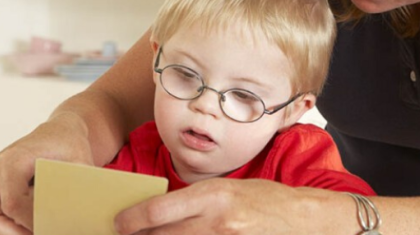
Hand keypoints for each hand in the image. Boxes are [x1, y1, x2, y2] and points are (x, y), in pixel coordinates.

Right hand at [0, 113, 94, 234]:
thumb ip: (79, 187)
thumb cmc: (68, 144)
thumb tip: (81, 214)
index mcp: (13, 159)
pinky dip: (8, 225)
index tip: (51, 228)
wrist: (59, 132)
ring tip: (38, 231)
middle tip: (40, 234)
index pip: (13, 204)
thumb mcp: (80, 162)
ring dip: (9, 232)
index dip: (30, 223)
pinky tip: (32, 224)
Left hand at [114, 178, 342, 234]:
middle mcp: (216, 222)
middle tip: (126, 234)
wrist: (301, 219)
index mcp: (213, 195)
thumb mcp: (228, 188)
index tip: (118, 222)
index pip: (158, 211)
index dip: (131, 219)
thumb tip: (158, 212)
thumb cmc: (264, 199)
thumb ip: (195, 200)